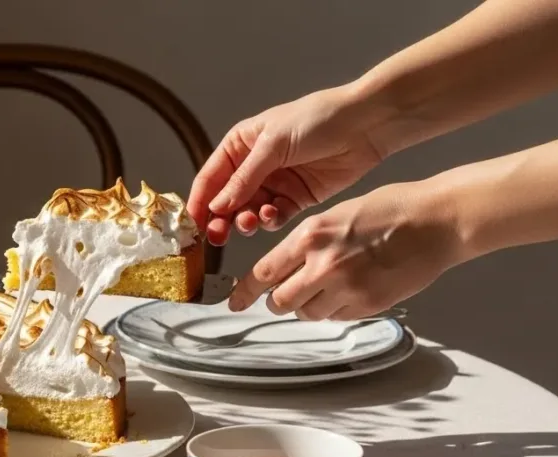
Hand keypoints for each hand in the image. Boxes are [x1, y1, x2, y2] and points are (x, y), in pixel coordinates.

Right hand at [187, 84, 387, 244]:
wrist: (366, 124)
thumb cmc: (318, 119)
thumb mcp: (273, 145)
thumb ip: (243, 179)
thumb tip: (216, 207)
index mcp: (240, 145)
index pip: (211, 178)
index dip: (199, 202)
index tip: (191, 225)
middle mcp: (253, 166)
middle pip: (226, 200)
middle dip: (220, 219)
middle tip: (217, 236)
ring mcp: (274, 184)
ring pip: (249, 212)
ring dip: (246, 221)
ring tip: (250, 223)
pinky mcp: (295, 198)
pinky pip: (274, 217)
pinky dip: (270, 220)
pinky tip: (274, 215)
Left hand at [227, 182, 464, 319]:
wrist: (438, 221)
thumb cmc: (392, 209)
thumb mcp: (336, 214)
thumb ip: (308, 243)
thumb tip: (284, 266)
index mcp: (311, 236)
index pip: (263, 274)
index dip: (245, 292)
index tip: (235, 301)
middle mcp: (324, 264)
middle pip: (280, 301)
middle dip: (278, 301)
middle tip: (285, 296)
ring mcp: (347, 288)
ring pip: (308, 313)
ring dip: (309, 306)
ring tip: (328, 287)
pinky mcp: (369, 305)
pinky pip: (337, 317)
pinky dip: (336, 310)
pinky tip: (351, 290)